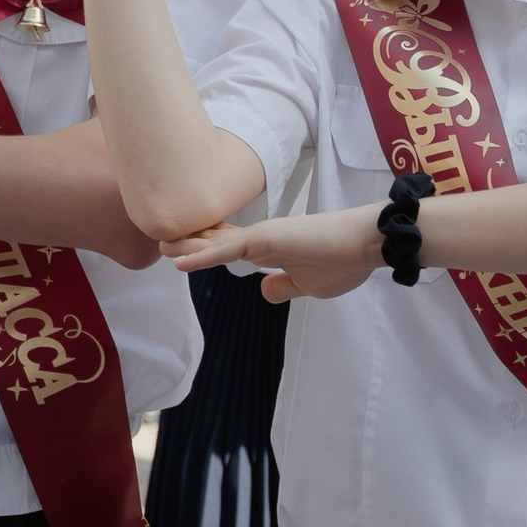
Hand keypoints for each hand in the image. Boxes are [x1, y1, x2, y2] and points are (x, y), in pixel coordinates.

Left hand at [162, 206, 384, 302]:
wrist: (367, 245)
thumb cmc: (344, 261)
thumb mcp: (308, 285)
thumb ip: (284, 286)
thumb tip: (264, 290)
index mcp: (270, 249)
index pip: (230, 248)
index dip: (207, 250)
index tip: (183, 252)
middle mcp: (262, 238)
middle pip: (216, 240)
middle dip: (189, 243)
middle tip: (160, 241)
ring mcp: (262, 236)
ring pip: (216, 243)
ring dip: (187, 246)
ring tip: (159, 245)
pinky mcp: (267, 239)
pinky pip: (228, 251)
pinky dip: (202, 257)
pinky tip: (179, 263)